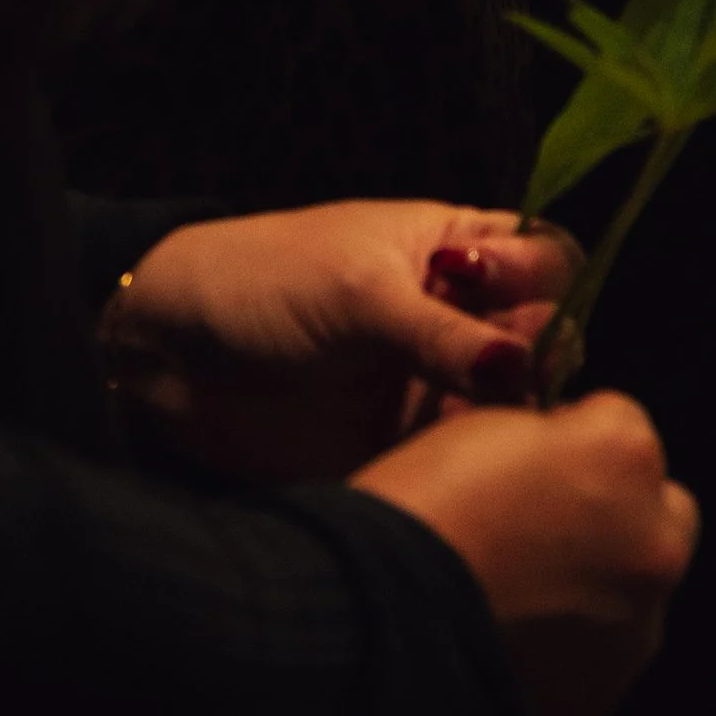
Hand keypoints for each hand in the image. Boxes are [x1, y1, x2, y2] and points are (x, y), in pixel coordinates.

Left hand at [102, 202, 572, 479]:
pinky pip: (467, 459)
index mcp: (457, 246)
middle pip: (545, 334)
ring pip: (514, 403)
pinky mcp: (408, 445)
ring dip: (512, 419)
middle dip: (539, 358)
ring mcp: (436, 381)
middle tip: (502, 381)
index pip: (546, 258)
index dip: (540, 280)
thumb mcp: (359, 294)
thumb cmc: (263, 285)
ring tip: (477, 428)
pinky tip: (457, 468)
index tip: (498, 301)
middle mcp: (459, 313)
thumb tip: (521, 368)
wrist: (169, 356)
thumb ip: (444, 334)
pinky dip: (475, 466)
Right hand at [358, 389, 699, 715]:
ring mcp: (637, 627)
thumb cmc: (410, 514)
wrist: (367, 633)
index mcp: (624, 455)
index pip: (620, 418)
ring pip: (636, 588)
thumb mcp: (476, 428)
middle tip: (540, 526)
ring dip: (596, 582)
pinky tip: (510, 637)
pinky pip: (602, 653)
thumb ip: (541, 433)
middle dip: (616, 509)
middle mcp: (654, 540)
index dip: (570, 434)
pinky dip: (570, 643)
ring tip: (516, 593)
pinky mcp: (605, 694)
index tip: (528, 456)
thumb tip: (557, 447)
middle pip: (659, 508)